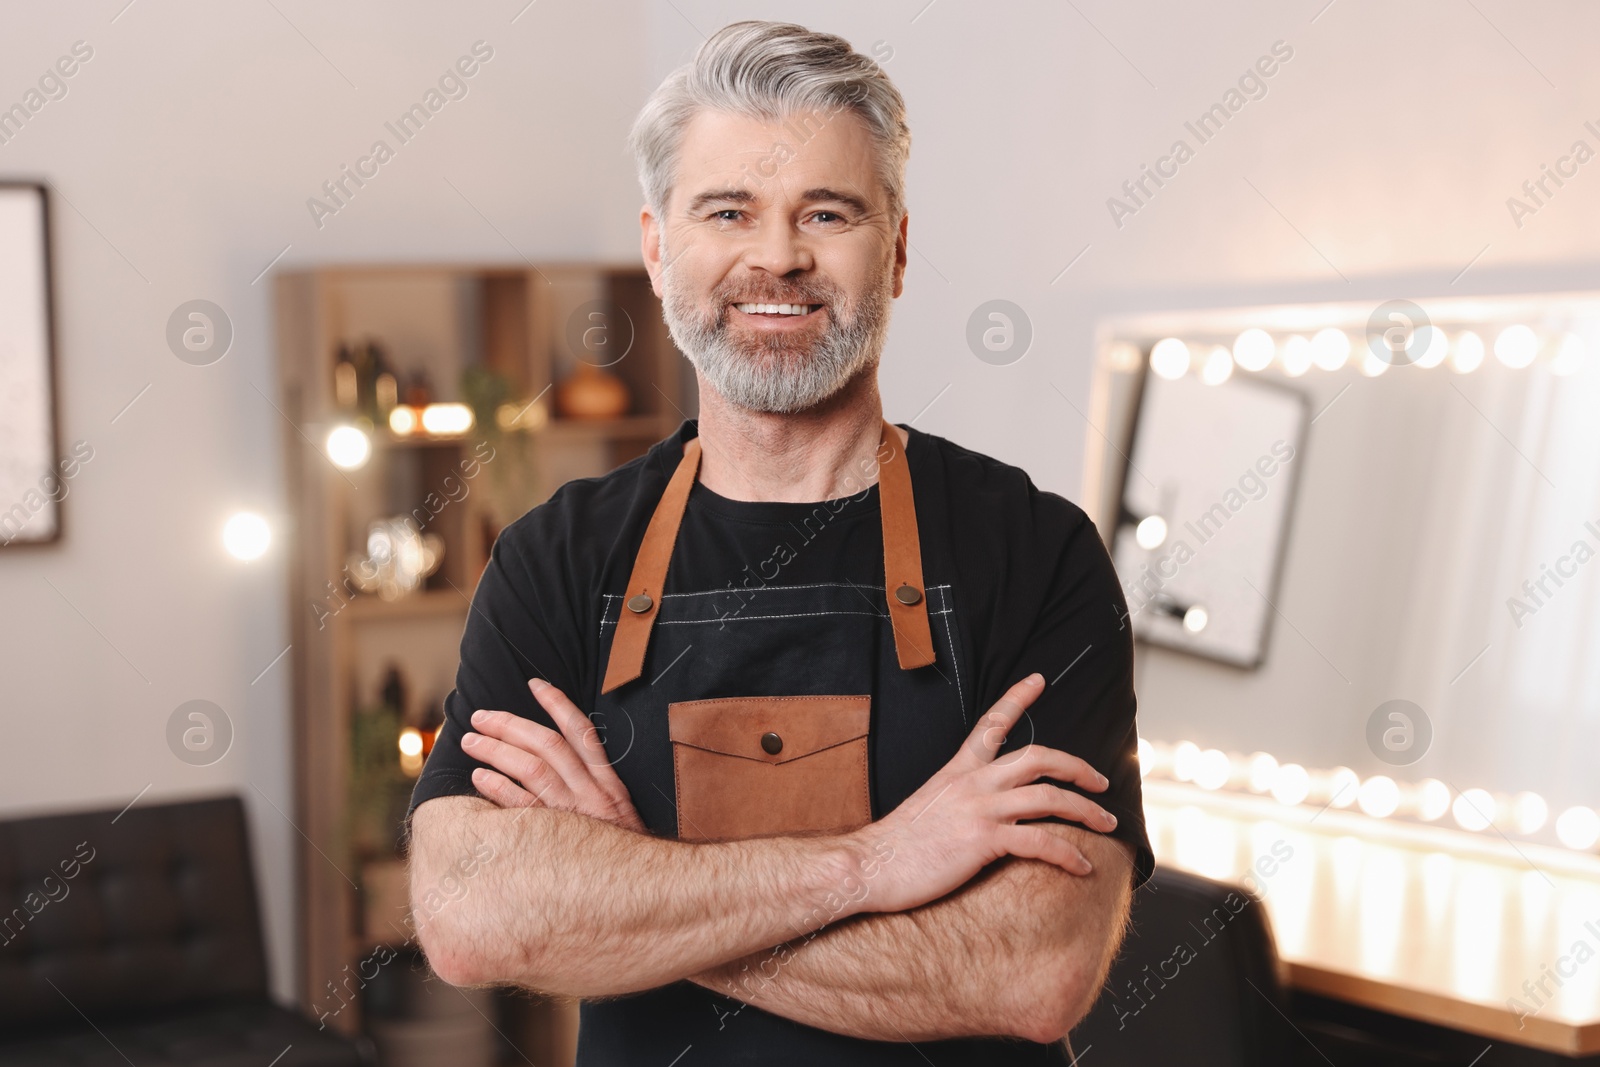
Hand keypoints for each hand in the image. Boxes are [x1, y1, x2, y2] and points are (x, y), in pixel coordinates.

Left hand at [461, 677, 646, 833]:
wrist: (636, 885)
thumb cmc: (618, 848)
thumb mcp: (616, 811)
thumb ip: (592, 785)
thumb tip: (556, 761)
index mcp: (607, 782)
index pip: (581, 732)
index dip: (558, 704)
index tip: (534, 684)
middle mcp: (590, 792)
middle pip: (548, 745)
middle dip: (511, 725)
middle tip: (480, 716)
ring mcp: (571, 815)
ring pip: (532, 770)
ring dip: (497, 751)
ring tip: (470, 741)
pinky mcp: (553, 839)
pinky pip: (520, 807)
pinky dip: (498, 788)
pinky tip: (479, 777)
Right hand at [848, 673, 1116, 914]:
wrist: (870, 864)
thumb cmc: (896, 844)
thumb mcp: (928, 804)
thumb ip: (956, 797)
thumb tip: (975, 806)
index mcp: (957, 770)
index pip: (992, 723)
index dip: (1017, 698)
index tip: (1038, 680)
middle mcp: (973, 782)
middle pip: (1039, 757)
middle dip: (1078, 767)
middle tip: (1100, 781)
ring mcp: (980, 809)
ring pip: (1050, 798)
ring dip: (1086, 811)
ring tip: (1106, 825)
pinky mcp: (984, 841)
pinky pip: (1041, 842)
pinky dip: (1069, 854)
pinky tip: (1082, 867)